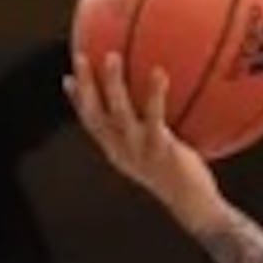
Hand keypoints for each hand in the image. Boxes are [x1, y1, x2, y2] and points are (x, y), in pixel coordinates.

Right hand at [64, 52, 223, 229]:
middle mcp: (122, 151)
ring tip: (112, 56)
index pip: (90, 124)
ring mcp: (139, 150)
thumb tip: (157, 111)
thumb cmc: (181, 179)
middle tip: (81, 56)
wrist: (194, 206)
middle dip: (85, 85)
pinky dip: (154, 93)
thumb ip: (151, 134)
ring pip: (117, 112)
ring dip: (111, 83)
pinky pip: (154, 116)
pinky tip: (159, 72)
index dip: (76, 102)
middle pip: (94, 114)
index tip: (67, 79)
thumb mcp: (158, 156)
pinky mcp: (160, 149)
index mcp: (117, 152)